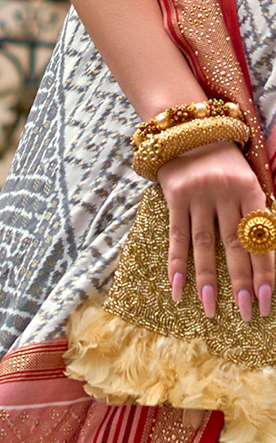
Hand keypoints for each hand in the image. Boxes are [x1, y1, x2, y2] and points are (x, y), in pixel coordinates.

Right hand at [159, 141, 273, 319]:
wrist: (190, 130)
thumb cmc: (223, 162)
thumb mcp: (246, 179)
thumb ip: (253, 211)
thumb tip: (263, 252)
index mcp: (251, 189)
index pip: (261, 237)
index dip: (266, 270)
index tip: (268, 299)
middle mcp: (226, 193)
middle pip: (236, 245)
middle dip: (243, 282)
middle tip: (247, 313)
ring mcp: (200, 196)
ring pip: (206, 245)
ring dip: (208, 280)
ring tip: (211, 310)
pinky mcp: (176, 199)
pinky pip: (177, 238)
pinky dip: (177, 265)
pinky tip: (178, 290)